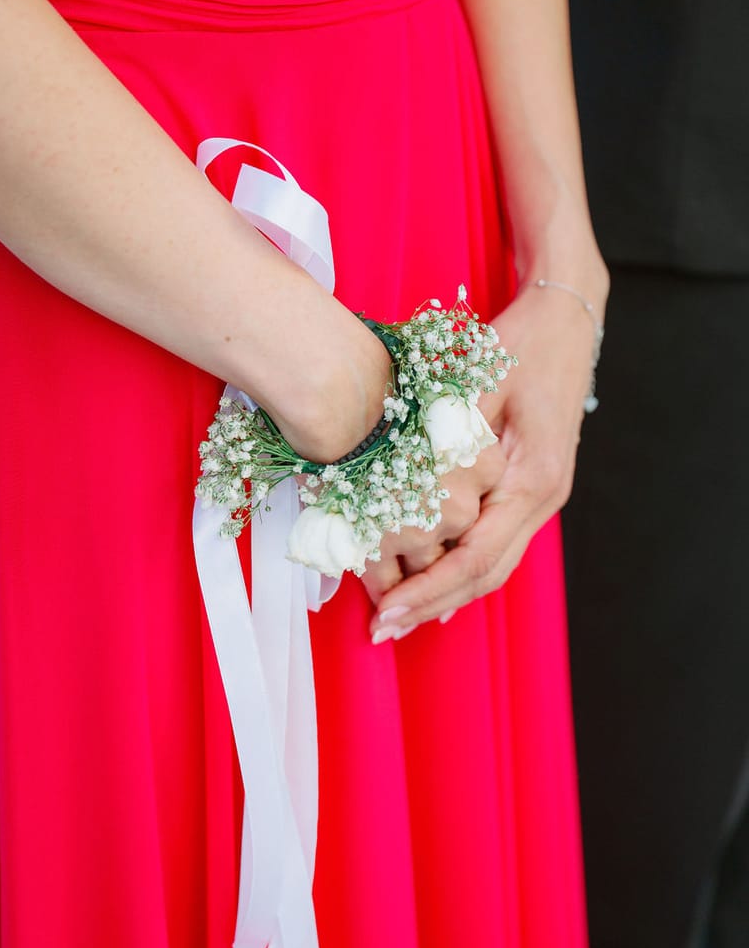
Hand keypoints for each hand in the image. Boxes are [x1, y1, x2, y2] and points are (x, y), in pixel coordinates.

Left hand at [367, 278, 606, 639]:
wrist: (564, 317)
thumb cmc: (521, 342)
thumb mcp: (476, 382)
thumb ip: (446, 440)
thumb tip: (400, 493)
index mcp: (534, 478)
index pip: (478, 557)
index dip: (430, 591)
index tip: (388, 613)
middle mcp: (543, 497)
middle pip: (487, 575)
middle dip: (432, 605)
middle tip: (382, 629)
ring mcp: (541, 496)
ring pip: (494, 565)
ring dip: (445, 593)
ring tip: (398, 615)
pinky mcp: (530, 488)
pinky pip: (495, 543)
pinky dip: (460, 568)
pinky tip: (430, 584)